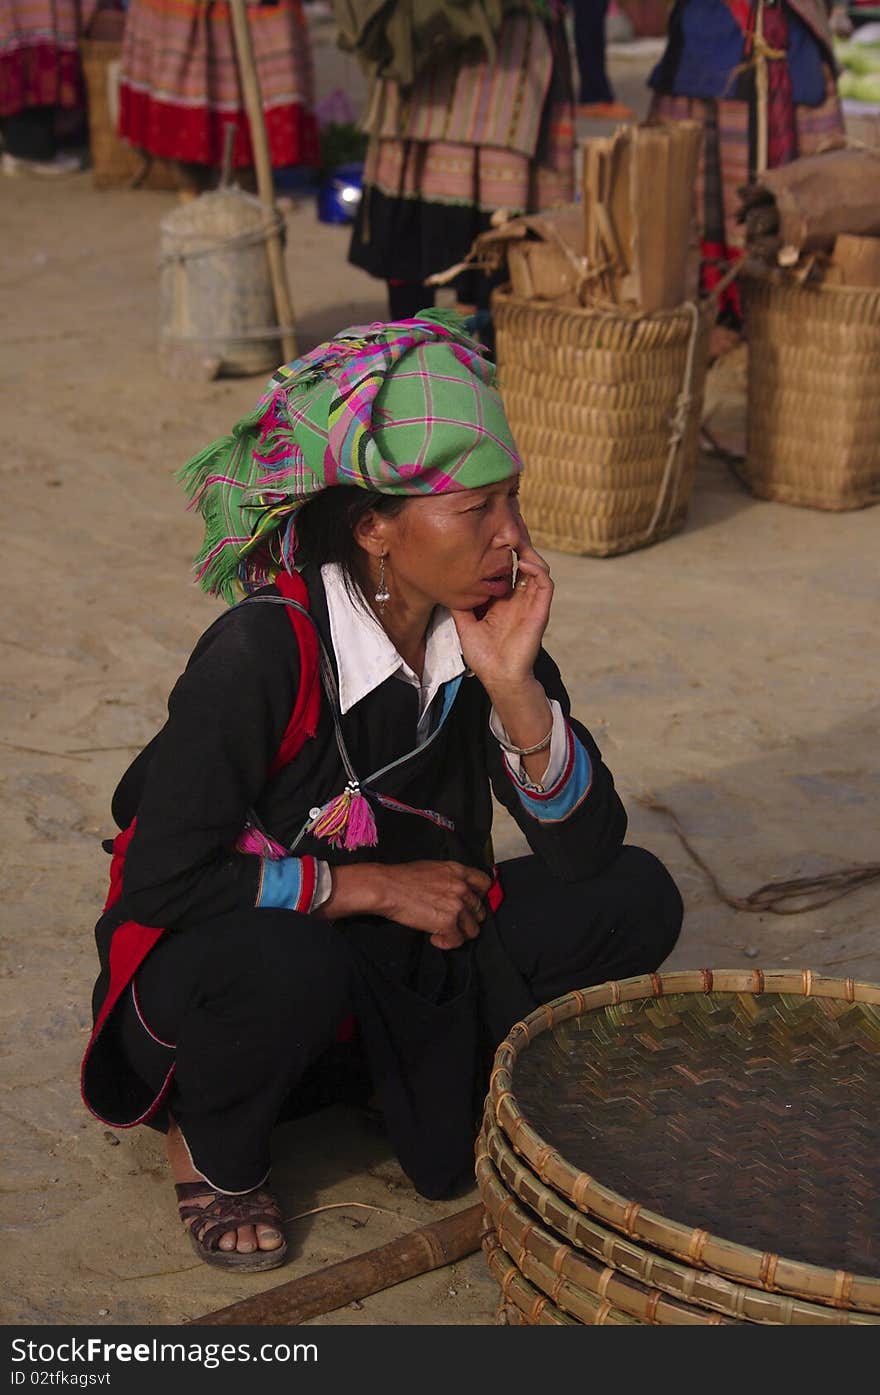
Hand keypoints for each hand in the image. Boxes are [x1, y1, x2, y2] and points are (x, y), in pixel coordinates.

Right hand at [317, 860, 491, 949]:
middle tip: (452, 921)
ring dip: (459, 933)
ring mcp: (457, 906)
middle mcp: (462, 887)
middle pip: (479, 910)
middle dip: (467, 918)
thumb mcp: (432, 869)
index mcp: (458, 871)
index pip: (485, 884)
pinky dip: (446, 943)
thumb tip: (455, 891)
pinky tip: (434, 938)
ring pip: (473, 929)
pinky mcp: (448, 923)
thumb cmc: (402, 878)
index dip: (479, 896)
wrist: (387, 887)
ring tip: (443, 932)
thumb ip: (449, 878)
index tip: (469, 904)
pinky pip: (457, 941)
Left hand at [451, 531, 553, 693]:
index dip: (502, 551)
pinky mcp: (540, 610)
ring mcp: (531, 603)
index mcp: (503, 600)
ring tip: (516, 539)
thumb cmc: (483, 655)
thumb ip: (460, 602)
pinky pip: (545, 583)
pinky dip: (537, 569)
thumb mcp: (465, 623)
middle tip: (507, 527)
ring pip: (538, 568)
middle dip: (518, 544)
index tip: (489, 534)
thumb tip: (447, 582)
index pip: (507, 568)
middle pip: (524, 562)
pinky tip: (522, 562)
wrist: (499, 677)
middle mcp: (519, 598)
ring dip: (530, 551)